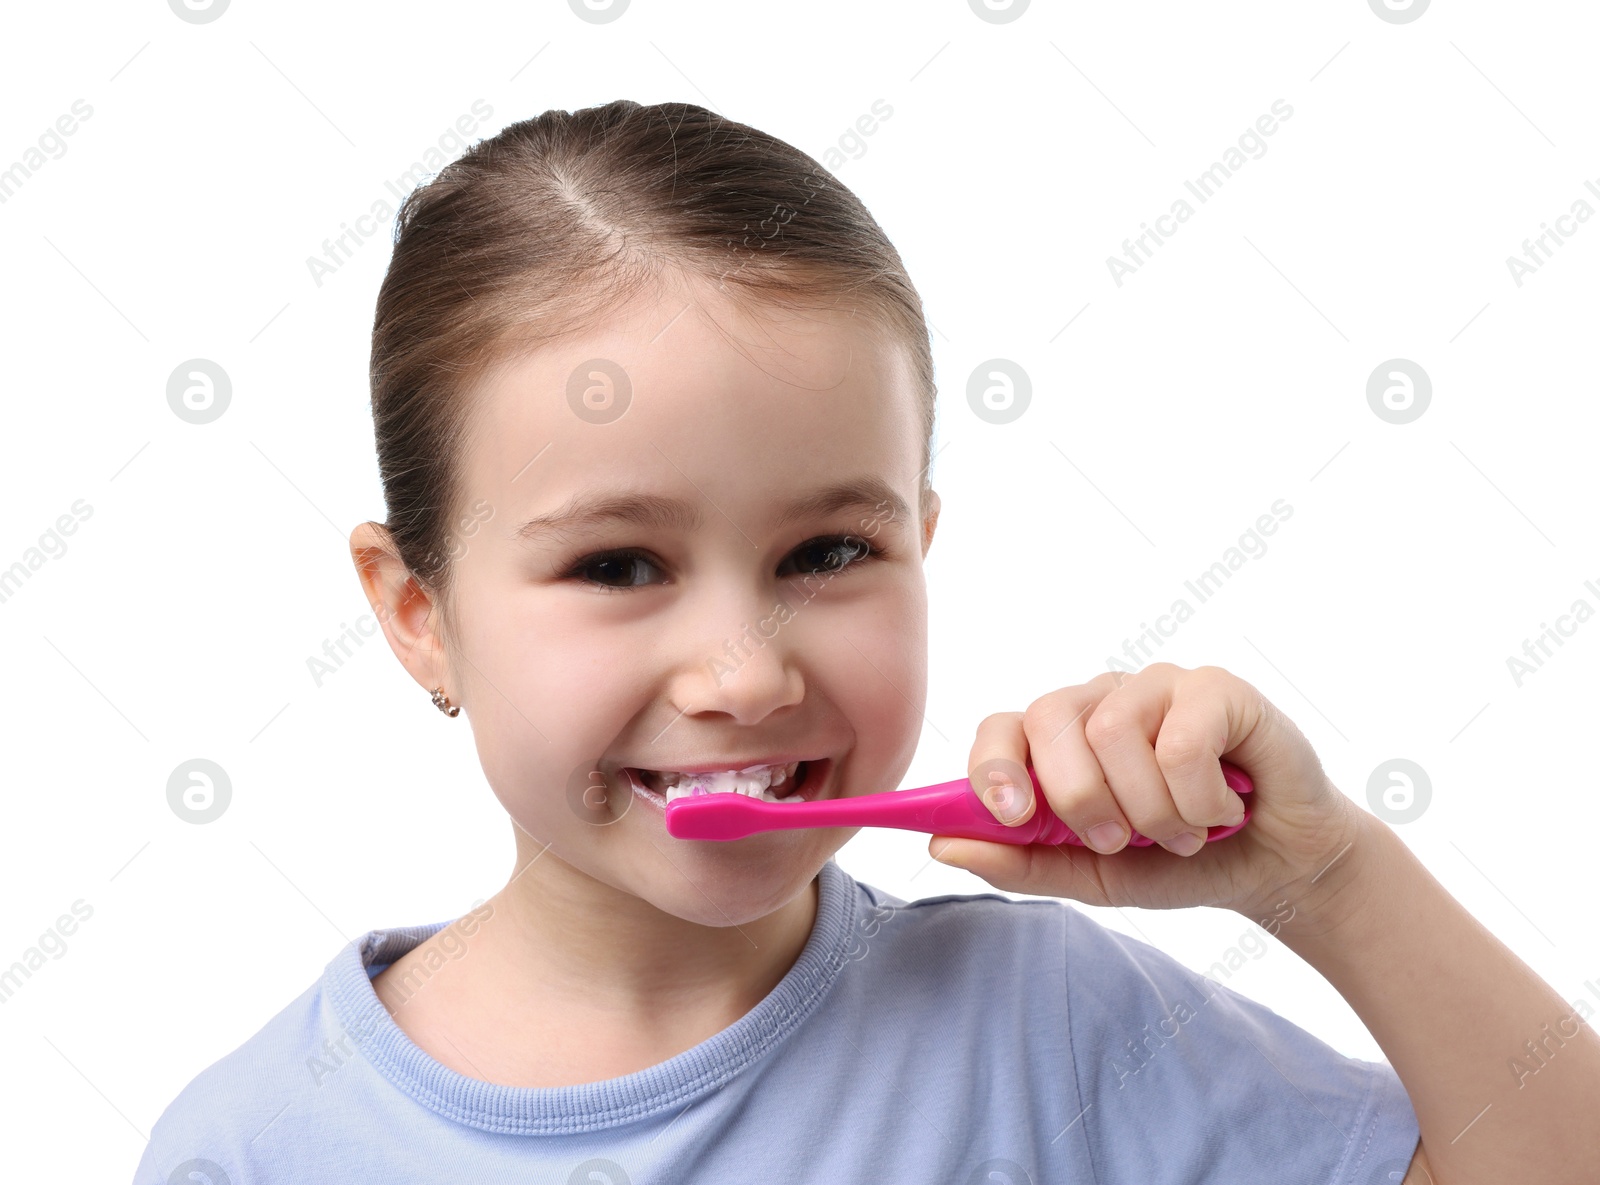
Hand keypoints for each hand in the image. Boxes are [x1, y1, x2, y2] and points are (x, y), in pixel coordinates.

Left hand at [928, 663, 1365, 919]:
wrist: (1277, 868)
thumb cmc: (1177, 862)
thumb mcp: (1093, 876)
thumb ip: (1020, 861)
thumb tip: (939, 845)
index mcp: (1062, 740)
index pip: (1001, 727)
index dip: (993, 766)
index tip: (1010, 814)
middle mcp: (1102, 701)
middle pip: (1050, 722)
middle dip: (1078, 799)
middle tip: (1116, 840)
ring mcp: (1158, 686)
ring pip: (1114, 732)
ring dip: (1149, 809)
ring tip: (1182, 832)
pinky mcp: (1217, 687)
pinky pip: (1182, 738)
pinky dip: (1199, 797)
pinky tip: (1224, 809)